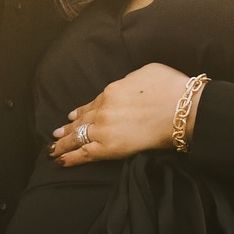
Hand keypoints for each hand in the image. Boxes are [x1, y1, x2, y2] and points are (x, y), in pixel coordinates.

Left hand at [50, 63, 200, 166]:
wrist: (181, 109)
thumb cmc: (171, 89)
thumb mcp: (147, 72)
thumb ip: (131, 80)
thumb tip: (128, 85)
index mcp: (111, 91)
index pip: (92, 104)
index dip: (81, 111)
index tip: (73, 116)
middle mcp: (104, 110)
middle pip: (82, 120)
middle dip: (68, 128)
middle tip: (56, 134)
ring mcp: (104, 129)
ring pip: (78, 137)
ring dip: (64, 144)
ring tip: (53, 149)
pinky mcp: (109, 148)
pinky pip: (84, 154)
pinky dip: (71, 158)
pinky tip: (61, 161)